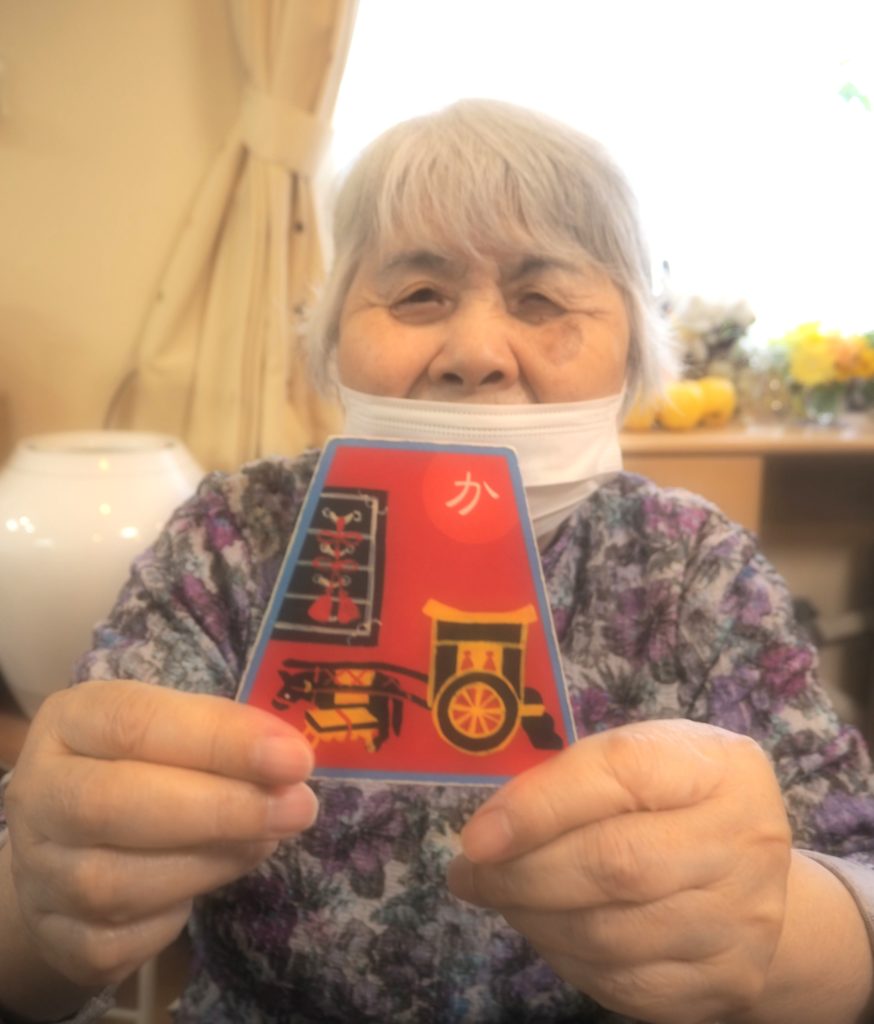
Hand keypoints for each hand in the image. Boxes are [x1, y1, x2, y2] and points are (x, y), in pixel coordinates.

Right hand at [4, 680, 315, 988]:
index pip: (135, 723)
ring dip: (212, 862)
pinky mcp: (58, 935)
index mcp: (70, 723)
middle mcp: (39, 794)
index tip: (294, 757)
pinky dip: (179, 913)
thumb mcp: (175, 730)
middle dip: (221, 809)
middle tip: (298, 807)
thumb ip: (224, 738)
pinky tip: (212, 878)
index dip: (219, 740)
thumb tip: (290, 760)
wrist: (75, 847)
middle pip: (114, 804)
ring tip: (266, 839)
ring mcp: (39, 871)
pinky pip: (123, 938)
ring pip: (117, 882)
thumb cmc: (143, 768)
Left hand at [448, 720, 791, 1023]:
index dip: (540, 805)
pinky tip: (544, 929)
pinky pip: (623, 983)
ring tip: (500, 896)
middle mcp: (744, 839)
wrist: (750, 873)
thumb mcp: (636, 759)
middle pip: (616, 864)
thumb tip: (490, 830)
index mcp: (719, 765)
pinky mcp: (728, 980)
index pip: (621, 772)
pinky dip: (565, 958)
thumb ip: (572, 779)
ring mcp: (743, 918)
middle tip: (470, 873)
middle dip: (522, 873)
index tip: (476, 835)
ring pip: (610, 934)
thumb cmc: (673, 800)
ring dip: (533, 918)